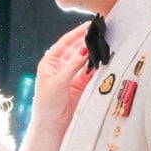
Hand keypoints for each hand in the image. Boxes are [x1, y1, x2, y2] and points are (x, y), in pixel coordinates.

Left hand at [30, 22, 94, 144]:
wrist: (52, 125)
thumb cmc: (47, 104)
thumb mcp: (59, 82)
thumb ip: (72, 66)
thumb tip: (84, 50)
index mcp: (49, 62)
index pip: (64, 43)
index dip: (76, 34)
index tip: (88, 26)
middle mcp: (60, 67)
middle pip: (76, 49)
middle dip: (87, 41)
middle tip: (99, 33)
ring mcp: (71, 75)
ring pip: (85, 60)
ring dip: (93, 53)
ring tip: (103, 45)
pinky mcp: (80, 85)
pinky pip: (90, 72)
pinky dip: (96, 66)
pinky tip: (103, 60)